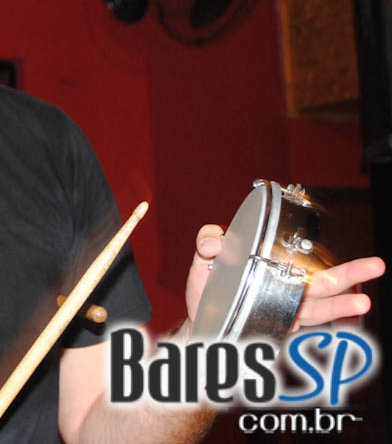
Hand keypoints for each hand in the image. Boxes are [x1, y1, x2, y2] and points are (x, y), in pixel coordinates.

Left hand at [185, 224, 385, 328]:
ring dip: (339, 306)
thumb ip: (208, 242)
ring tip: (362, 302)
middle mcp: (286, 289)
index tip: (350, 257)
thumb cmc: (207, 287)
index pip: (305, 261)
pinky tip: (318, 326)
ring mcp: (283, 311)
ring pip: (317, 307)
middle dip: (350, 274)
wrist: (198, 319)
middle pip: (322, 281)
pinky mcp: (274, 329)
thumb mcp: (204, 258)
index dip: (326, 259)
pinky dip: (305, 329)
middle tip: (376, 265)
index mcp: (275, 267)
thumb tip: (214, 242)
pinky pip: (295, 329)